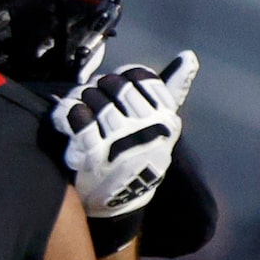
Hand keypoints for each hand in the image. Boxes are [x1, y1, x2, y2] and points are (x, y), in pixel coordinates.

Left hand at [57, 52, 198, 246]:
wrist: (121, 203)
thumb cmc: (139, 154)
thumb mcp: (161, 126)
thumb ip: (173, 89)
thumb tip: (189, 56)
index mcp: (167, 119)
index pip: (138, 76)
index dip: (122, 80)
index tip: (118, 96)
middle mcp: (148, 129)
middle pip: (113, 84)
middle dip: (100, 89)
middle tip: (97, 103)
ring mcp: (121, 141)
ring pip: (93, 97)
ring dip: (83, 101)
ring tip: (86, 117)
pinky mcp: (94, 153)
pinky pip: (77, 115)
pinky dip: (70, 115)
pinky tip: (74, 126)